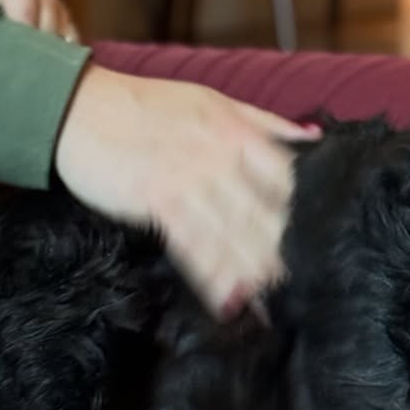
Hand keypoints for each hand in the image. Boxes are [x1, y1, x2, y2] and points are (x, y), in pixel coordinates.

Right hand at [54, 65, 320, 317]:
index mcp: (239, 133)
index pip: (289, 178)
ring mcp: (189, 179)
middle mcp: (221, 157)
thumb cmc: (147, 105)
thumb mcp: (213, 102)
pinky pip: (192, 244)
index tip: (332, 247)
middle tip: (315, 290)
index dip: (312, 215)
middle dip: (290, 255)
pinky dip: (212, 275)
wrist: (77, 104)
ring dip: (257, 273)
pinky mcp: (156, 199)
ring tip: (280, 308)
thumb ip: (265, 122)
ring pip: (234, 233)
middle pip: (266, 213)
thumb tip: (316, 137)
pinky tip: (230, 302)